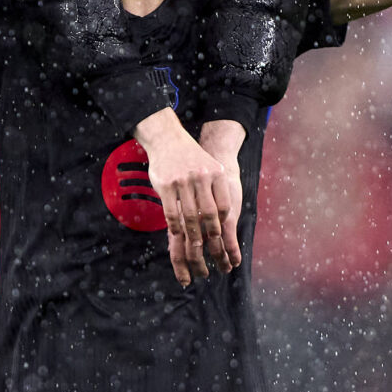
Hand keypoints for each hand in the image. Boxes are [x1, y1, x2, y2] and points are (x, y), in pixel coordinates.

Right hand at [137, 110, 241, 285]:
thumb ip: (217, 191)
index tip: (222, 239)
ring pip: (190, 216)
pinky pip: (171, 212)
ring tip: (195, 250)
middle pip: (209, 215)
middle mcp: (201, 178)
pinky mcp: (166, 185)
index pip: (224, 206)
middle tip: (213, 252)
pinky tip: (176, 234)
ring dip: (193, 236)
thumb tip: (225, 219)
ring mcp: (182, 181)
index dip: (223, 225)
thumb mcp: (211, 168)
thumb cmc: (192, 159)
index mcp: (216, 174)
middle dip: (211, 237)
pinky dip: (175, 226)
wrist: (168, 139)